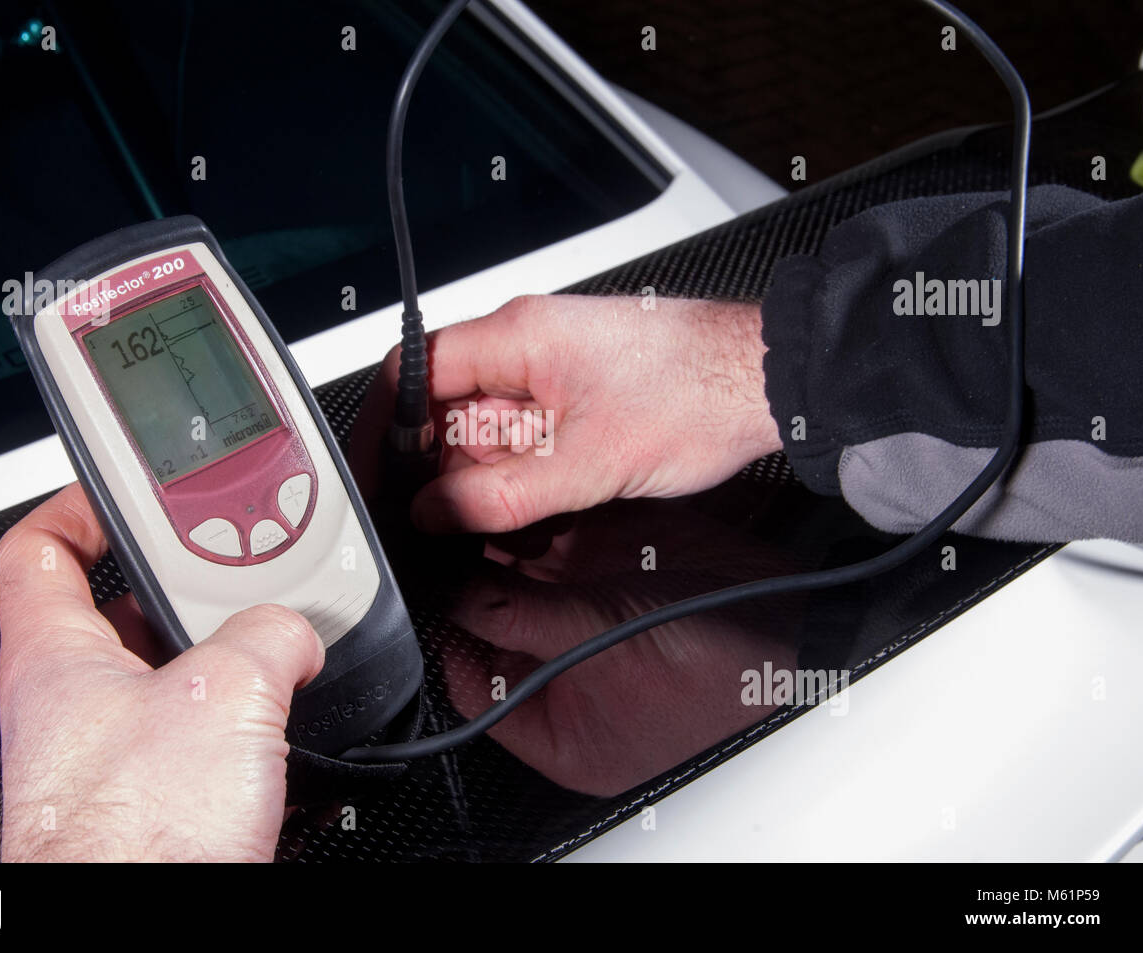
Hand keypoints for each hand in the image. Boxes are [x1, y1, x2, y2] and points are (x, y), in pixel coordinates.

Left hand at [0, 484, 323, 861]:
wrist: (147, 932)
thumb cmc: (134, 842)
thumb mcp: (225, 690)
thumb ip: (268, 632)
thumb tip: (297, 628)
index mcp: (57, 657)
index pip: (40, 548)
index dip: (81, 508)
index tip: (130, 494)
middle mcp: (77, 708)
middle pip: (131, 615)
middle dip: (196, 594)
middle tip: (248, 578)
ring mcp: (120, 763)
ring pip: (182, 685)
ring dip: (239, 672)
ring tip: (291, 658)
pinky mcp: (164, 811)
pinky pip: (214, 751)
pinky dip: (257, 740)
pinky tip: (298, 744)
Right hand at [355, 295, 780, 533]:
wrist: (769, 380)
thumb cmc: (697, 393)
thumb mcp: (590, 463)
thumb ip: (502, 494)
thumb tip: (434, 511)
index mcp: (517, 337)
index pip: (411, 372)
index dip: (383, 428)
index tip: (373, 476)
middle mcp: (527, 345)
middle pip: (448, 409)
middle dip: (443, 470)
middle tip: (445, 526)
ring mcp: (553, 369)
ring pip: (489, 430)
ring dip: (488, 480)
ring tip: (506, 524)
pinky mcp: (578, 394)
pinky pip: (527, 437)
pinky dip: (523, 477)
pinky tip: (538, 512)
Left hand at [439, 499, 800, 794]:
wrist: (793, 616)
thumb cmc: (719, 667)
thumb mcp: (601, 643)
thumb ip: (521, 620)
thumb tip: (456, 602)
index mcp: (562, 722)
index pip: (475, 684)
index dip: (445, 638)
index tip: (422, 595)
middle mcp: (565, 665)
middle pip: (490, 621)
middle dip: (464, 579)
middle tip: (431, 536)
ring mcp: (585, 611)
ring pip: (515, 573)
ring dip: (490, 540)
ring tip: (458, 503)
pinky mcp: (606, 566)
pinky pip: (551, 539)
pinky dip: (529, 517)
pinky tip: (503, 494)